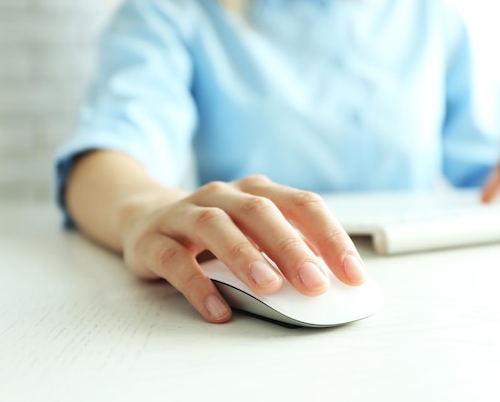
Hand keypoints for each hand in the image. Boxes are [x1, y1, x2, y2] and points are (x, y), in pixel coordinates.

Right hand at [119, 175, 366, 323]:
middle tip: (315, 284)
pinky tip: (217, 309)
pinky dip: (197, 285)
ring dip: (245, 256)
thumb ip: (288, 249)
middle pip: (260, 212)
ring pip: (215, 226)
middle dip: (291, 248)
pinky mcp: (154, 239)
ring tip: (269, 288)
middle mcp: (223, 195)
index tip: (353, 275)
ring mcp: (185, 213)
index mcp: (257, 191)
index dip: (331, 237)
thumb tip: (330, 281)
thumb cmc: (216, 232)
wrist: (146, 219)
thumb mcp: (255, 232)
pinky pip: (175, 260)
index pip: (302, 205)